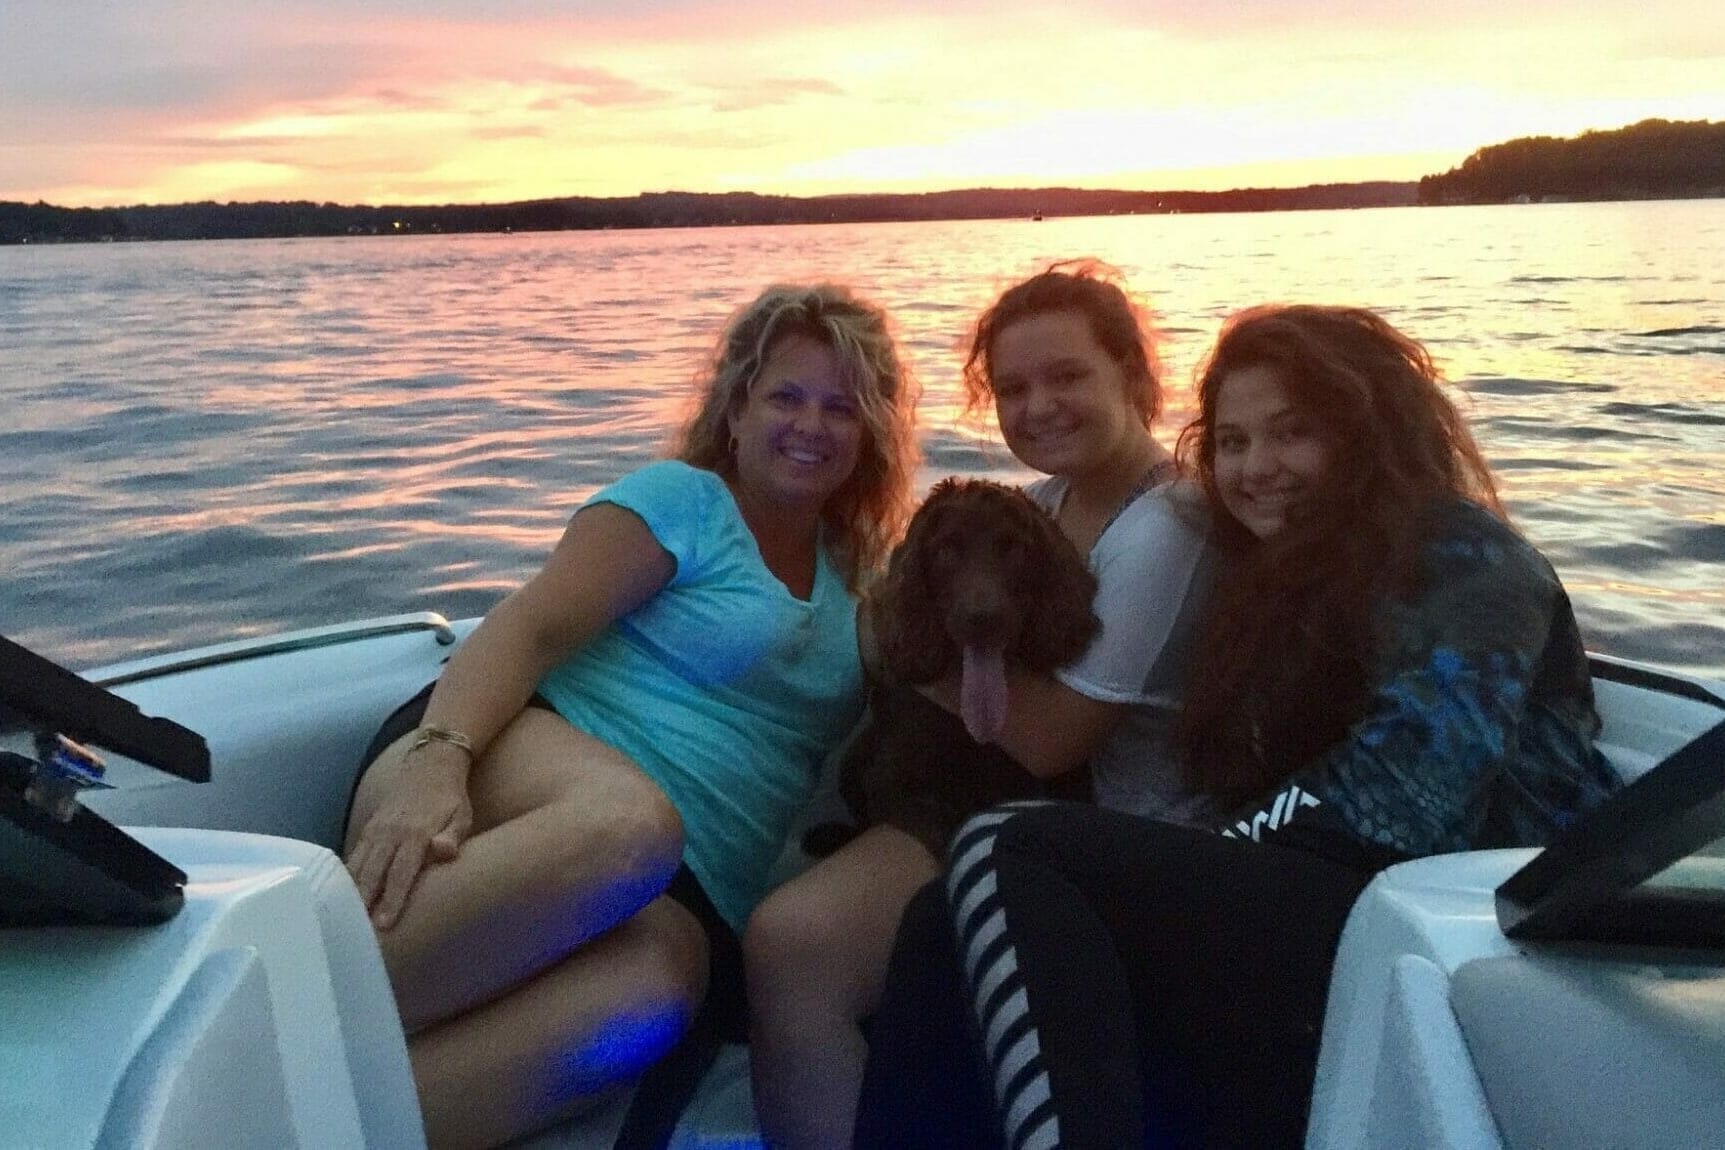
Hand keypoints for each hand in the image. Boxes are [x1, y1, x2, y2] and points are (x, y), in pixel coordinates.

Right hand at [346, 752, 473, 929]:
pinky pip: (354, 855)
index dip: (393, 899)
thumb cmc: (451, 799)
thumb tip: (443, 851)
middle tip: (357, 932)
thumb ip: (453, 836)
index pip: (402, 872)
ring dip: (351, 893)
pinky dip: (346, 876)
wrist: (430, 765)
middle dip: (365, 903)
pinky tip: (340, 896)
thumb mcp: (462, 816)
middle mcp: (391, 833)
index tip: (384, 924)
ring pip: (359, 866)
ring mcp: (377, 830)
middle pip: (374, 873)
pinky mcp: (368, 828)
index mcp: (416, 834)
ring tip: (343, 920)